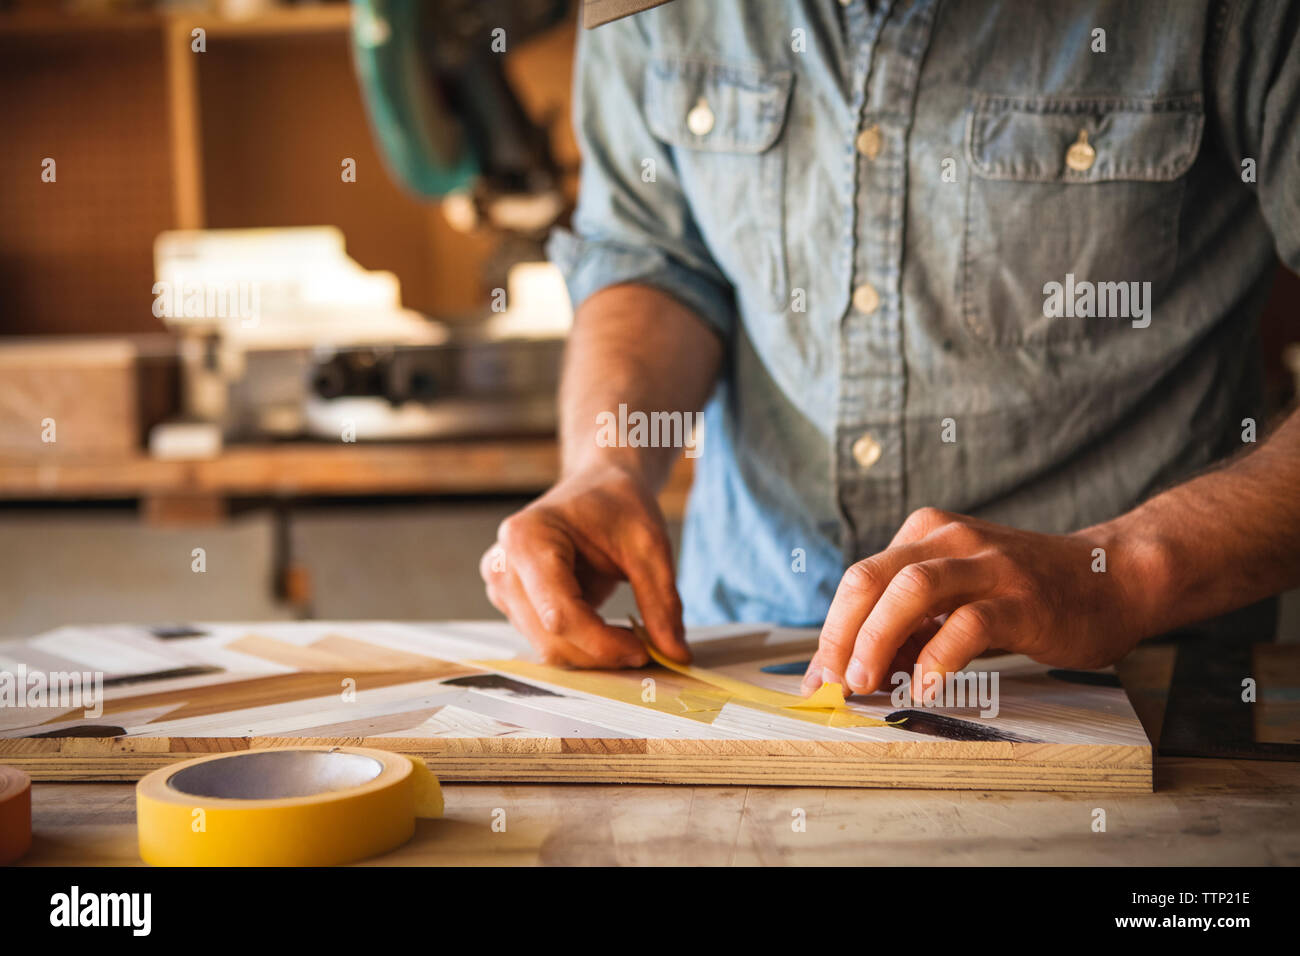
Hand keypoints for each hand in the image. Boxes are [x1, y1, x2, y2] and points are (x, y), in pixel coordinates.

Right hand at [480, 463, 689, 667]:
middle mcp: (501, 566)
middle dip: (600, 654)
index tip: (644, 651)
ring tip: (630, 636)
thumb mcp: (650, 546)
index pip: (560, 615)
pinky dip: (582, 647)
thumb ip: (662, 602)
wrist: (597, 487)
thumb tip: (676, 655)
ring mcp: (501, 588)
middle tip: (645, 649)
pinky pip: (547, 642)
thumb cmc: (618, 505)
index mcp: (526, 539)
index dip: (603, 643)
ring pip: (548, 649)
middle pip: (550, 638)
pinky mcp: (511, 604)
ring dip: (592, 654)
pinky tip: (609, 631)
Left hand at [803, 507, 1154, 699]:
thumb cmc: (1026, 595)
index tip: (817, 680)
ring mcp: (987, 565)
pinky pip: (969, 624)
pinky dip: (938, 657)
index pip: (860, 580)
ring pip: (911, 589)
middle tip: (832, 682)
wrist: (1112, 578)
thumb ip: (910, 630)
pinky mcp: (1022, 599)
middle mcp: (949, 539)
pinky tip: (924, 687)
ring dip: (876, 638)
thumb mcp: (956, 601)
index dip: (831, 631)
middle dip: (840, 633)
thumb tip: (856, 673)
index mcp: (924, 535)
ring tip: (863, 683)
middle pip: (870, 578)